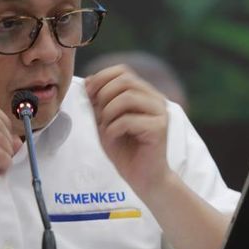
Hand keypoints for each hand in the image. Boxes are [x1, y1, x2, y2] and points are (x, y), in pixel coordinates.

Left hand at [85, 65, 170, 197]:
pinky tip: (113, 138)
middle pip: (125, 80)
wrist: (144, 178)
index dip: (102, 77)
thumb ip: (99, 102)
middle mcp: (156, 99)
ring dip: (108, 113)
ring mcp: (160, 113)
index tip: (89, 94)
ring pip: (127, 97)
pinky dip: (113, 129)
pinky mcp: (159, 128)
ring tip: (107, 128)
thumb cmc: (126, 151)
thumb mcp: (106, 122)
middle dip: (104, 96)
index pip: (123, 71)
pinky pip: (128, 120)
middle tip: (99, 116)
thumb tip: (89, 80)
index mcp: (145, 94)